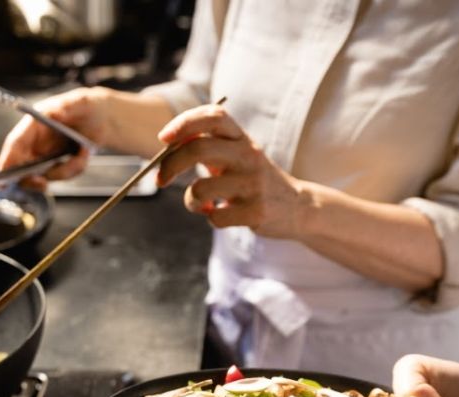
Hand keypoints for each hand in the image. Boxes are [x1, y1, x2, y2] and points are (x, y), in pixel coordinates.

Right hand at [0, 87, 109, 189]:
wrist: (102, 118)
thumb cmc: (87, 105)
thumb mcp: (81, 102)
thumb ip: (68, 106)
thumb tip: (57, 112)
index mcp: (35, 123)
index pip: (16, 143)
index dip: (8, 159)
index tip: (4, 176)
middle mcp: (36, 140)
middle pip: (21, 166)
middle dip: (31, 178)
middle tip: (42, 183)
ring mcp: (45, 154)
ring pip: (46, 174)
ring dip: (66, 169)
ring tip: (84, 152)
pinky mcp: (57, 163)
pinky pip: (62, 174)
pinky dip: (75, 167)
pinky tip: (85, 153)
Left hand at [156, 105, 306, 236]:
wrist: (298, 207)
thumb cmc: (253, 180)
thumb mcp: (236, 155)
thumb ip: (208, 146)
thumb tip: (167, 145)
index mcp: (242, 138)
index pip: (214, 115)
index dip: (185, 122)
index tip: (163, 138)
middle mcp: (249, 155)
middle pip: (198, 149)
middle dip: (170, 165)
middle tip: (160, 179)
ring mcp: (254, 184)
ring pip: (201, 189)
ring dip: (190, 200)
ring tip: (201, 203)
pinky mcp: (257, 211)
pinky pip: (215, 217)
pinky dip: (210, 218)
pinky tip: (220, 214)